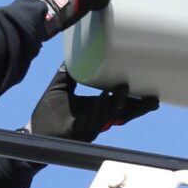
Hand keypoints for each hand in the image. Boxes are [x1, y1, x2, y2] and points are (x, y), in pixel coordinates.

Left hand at [28, 65, 157, 141]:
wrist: (33, 133)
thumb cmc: (46, 115)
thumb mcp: (59, 88)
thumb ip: (68, 73)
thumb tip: (74, 54)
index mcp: (94, 109)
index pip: (118, 104)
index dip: (132, 100)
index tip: (147, 91)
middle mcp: (96, 119)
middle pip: (122, 113)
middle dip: (137, 107)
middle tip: (154, 99)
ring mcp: (90, 127)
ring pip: (110, 115)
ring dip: (119, 102)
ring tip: (125, 88)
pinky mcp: (81, 131)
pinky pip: (94, 120)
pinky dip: (100, 108)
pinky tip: (105, 97)